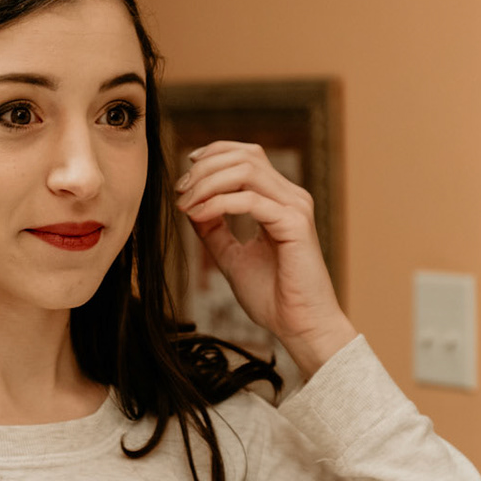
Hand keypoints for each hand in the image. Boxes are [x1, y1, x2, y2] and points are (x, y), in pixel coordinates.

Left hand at [174, 141, 354, 373]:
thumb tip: (191, 207)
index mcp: (279, 201)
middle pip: (245, 156)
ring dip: (209, 182)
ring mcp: (295, 208)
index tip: (185, 175)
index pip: (247, 157)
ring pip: (247, 171)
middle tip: (180, 190)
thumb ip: (214, 231)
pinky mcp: (295, 224)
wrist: (299, 326)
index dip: (214, 155)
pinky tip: (198, 216)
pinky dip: (219, 203)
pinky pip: (251, 201)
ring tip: (186, 202)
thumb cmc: (273, 297)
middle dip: (206, 167)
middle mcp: (291, 197)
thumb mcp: (231, 257)